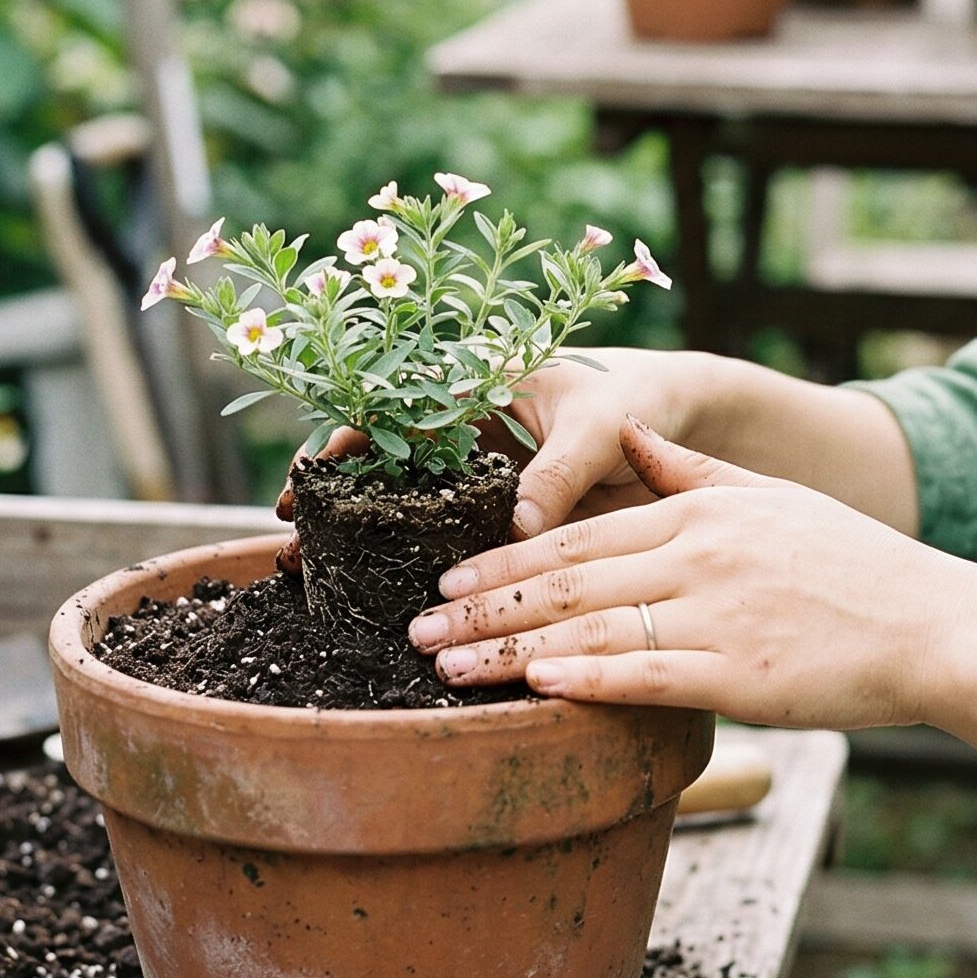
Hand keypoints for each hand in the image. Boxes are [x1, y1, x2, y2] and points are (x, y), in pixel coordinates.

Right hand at [272, 348, 715, 569]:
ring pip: (408, 504)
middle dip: (335, 500)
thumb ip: (559, 471)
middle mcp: (466, 427)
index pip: (390, 407)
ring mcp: (480, 472)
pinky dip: (418, 561)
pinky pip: (453, 536)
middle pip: (383, 462)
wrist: (684, 419)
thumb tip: (519, 529)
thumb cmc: (638, 398)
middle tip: (292, 545)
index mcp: (476, 384)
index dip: (342, 443)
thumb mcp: (599, 425)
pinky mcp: (504, 512)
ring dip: (364, 536)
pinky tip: (391, 593)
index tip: (305, 482)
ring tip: (316, 577)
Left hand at [405, 415, 976, 727]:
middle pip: (564, 580)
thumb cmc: (850, 564)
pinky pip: (647, 674)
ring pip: (589, 629)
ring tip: (446, 670)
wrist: (933, 624)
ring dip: (509, 651)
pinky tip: (534, 688)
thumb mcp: (768, 497)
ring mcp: (718, 613)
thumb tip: (633, 435)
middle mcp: (697, 554)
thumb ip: (689, 470)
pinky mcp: (741, 671)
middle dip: (482, 607)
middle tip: (415, 629)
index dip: (502, 560)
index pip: (576, 534)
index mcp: (698, 511)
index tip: (445, 580)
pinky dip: (586, 680)